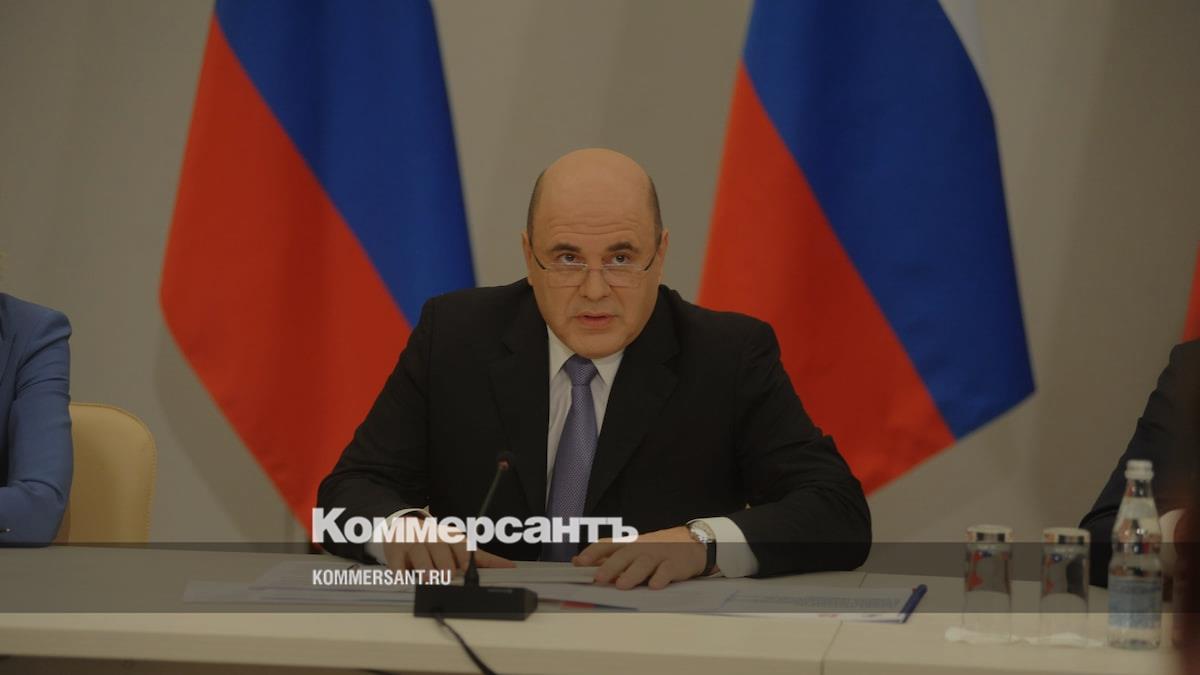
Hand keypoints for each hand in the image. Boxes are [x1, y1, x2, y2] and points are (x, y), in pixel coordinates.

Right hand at [381, 517, 514, 571]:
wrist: (403, 524)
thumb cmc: (436, 541)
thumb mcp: (459, 545)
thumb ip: (482, 558)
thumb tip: (509, 567)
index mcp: (450, 538)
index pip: (462, 546)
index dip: (467, 556)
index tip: (471, 567)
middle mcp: (433, 539)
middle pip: (440, 549)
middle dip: (445, 562)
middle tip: (449, 575)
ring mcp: (414, 544)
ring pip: (420, 553)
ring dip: (425, 566)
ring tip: (430, 578)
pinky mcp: (396, 552)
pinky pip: (397, 562)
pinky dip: (399, 572)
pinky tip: (402, 580)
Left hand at [573, 526, 707, 589]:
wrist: (691, 543)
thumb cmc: (656, 550)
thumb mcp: (631, 550)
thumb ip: (606, 557)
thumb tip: (578, 561)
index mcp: (628, 545)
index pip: (607, 545)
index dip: (593, 553)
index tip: (580, 563)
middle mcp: (641, 548)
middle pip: (624, 555)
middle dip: (610, 566)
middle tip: (599, 578)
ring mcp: (658, 555)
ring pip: (643, 563)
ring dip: (632, 573)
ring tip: (622, 584)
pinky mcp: (674, 564)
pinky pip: (666, 571)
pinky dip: (660, 577)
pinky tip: (654, 585)